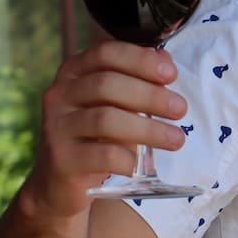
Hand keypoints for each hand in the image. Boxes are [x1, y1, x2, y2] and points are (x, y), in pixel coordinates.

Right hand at [21, 41, 188, 217]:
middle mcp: (60, 95)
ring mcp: (56, 127)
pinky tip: (142, 164)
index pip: (105, 53)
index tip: (171, 74)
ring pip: (105, 119)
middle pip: (107, 85)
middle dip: (151, 95)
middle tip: (181, 109)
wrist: (62, 184)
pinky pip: (101, 154)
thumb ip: (137, 81)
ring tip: (176, 139)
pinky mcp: (61, 159)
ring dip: (148, 129)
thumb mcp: (117, 104)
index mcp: (75, 72)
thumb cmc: (98, 136)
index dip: (140, 60)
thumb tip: (166, 62)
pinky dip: (128, 158)